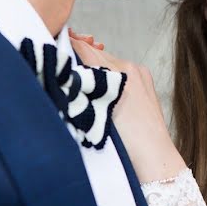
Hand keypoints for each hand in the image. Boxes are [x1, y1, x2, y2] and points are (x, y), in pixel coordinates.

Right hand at [68, 31, 186, 182]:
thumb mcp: (91, 115)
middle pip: (95, 52)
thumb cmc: (121, 145)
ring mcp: (139, 72)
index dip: (66, 48)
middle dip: (79, 59)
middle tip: (64, 69)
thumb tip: (64, 71)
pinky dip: (109, 75)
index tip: (53, 51)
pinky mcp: (145, 79)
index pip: (83, 49)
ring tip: (85, 84)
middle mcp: (128, 68)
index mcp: (114, 76)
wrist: (152, 157)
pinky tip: (103, 90)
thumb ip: (78, 88)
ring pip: (107, 60)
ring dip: (95, 67)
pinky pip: (121, 68)